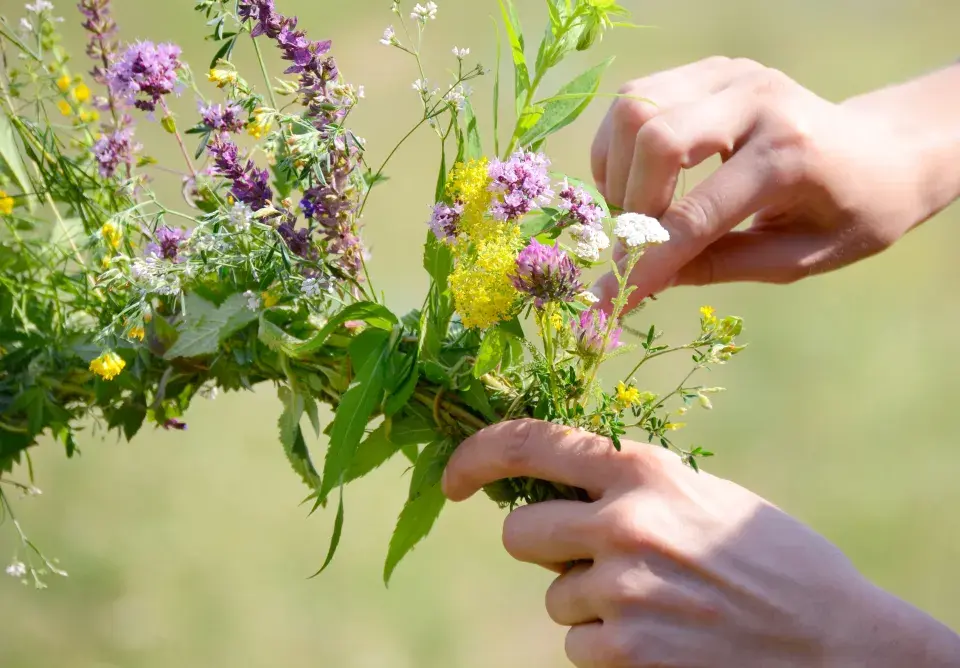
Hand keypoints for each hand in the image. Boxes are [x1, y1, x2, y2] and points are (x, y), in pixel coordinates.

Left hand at [443, 419, 959, 666]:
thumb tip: (553, 492)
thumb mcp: (703, 497)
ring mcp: (623, 590)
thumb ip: (630, 487)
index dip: (477, 455)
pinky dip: (609, 649)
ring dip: (590, 606)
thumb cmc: (770, 561)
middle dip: (543, 548)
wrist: (839, 644)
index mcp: (647, 470)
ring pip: (553, 597)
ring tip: (659, 607)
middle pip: (519, 531)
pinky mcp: (626, 652)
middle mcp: (626, 521)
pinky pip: (578, 645)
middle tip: (591, 560)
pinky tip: (665, 642)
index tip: (452, 477)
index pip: (531, 442)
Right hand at [590, 58, 959, 312]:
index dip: (647, 262)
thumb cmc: (850, 213)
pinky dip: (621, 147)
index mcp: (789, 155)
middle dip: (632, 208)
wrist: (885, 151)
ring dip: (620, 172)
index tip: (610, 301)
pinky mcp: (710, 69)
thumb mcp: (799, 258)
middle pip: (655, 139)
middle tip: (641, 246)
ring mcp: (729, 74)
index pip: (695, 214)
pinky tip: (640, 180)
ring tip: (640, 211)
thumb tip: (643, 278)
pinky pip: (635, 99)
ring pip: (633, 109)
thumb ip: (720, 265)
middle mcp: (756, 99)